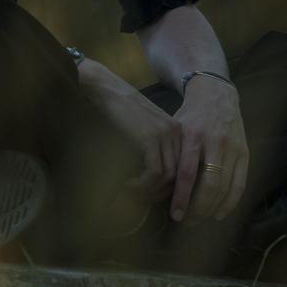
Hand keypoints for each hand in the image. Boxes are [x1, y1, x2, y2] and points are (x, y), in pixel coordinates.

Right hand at [77, 60, 180, 201]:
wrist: (105, 89)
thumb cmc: (117, 109)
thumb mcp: (141, 128)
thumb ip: (151, 148)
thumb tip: (150, 179)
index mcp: (175, 130)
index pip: (181, 167)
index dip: (168, 185)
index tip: (151, 194)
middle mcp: (175, 132)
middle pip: (178, 175)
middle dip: (160, 192)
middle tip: (141, 198)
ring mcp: (164, 134)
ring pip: (168, 177)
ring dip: (150, 190)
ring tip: (131, 190)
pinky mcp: (150, 138)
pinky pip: (155, 172)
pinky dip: (143, 183)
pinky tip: (128, 183)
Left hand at [168, 76, 247, 225]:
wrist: (216, 94)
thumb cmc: (190, 115)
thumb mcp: (175, 128)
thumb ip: (171, 153)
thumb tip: (159, 185)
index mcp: (193, 135)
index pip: (187, 173)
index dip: (182, 197)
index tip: (174, 214)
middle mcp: (215, 142)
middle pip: (209, 184)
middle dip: (198, 208)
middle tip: (186, 222)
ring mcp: (233, 147)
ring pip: (226, 187)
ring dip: (212, 208)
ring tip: (199, 220)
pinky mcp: (245, 152)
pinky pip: (240, 184)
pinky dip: (231, 202)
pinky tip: (219, 213)